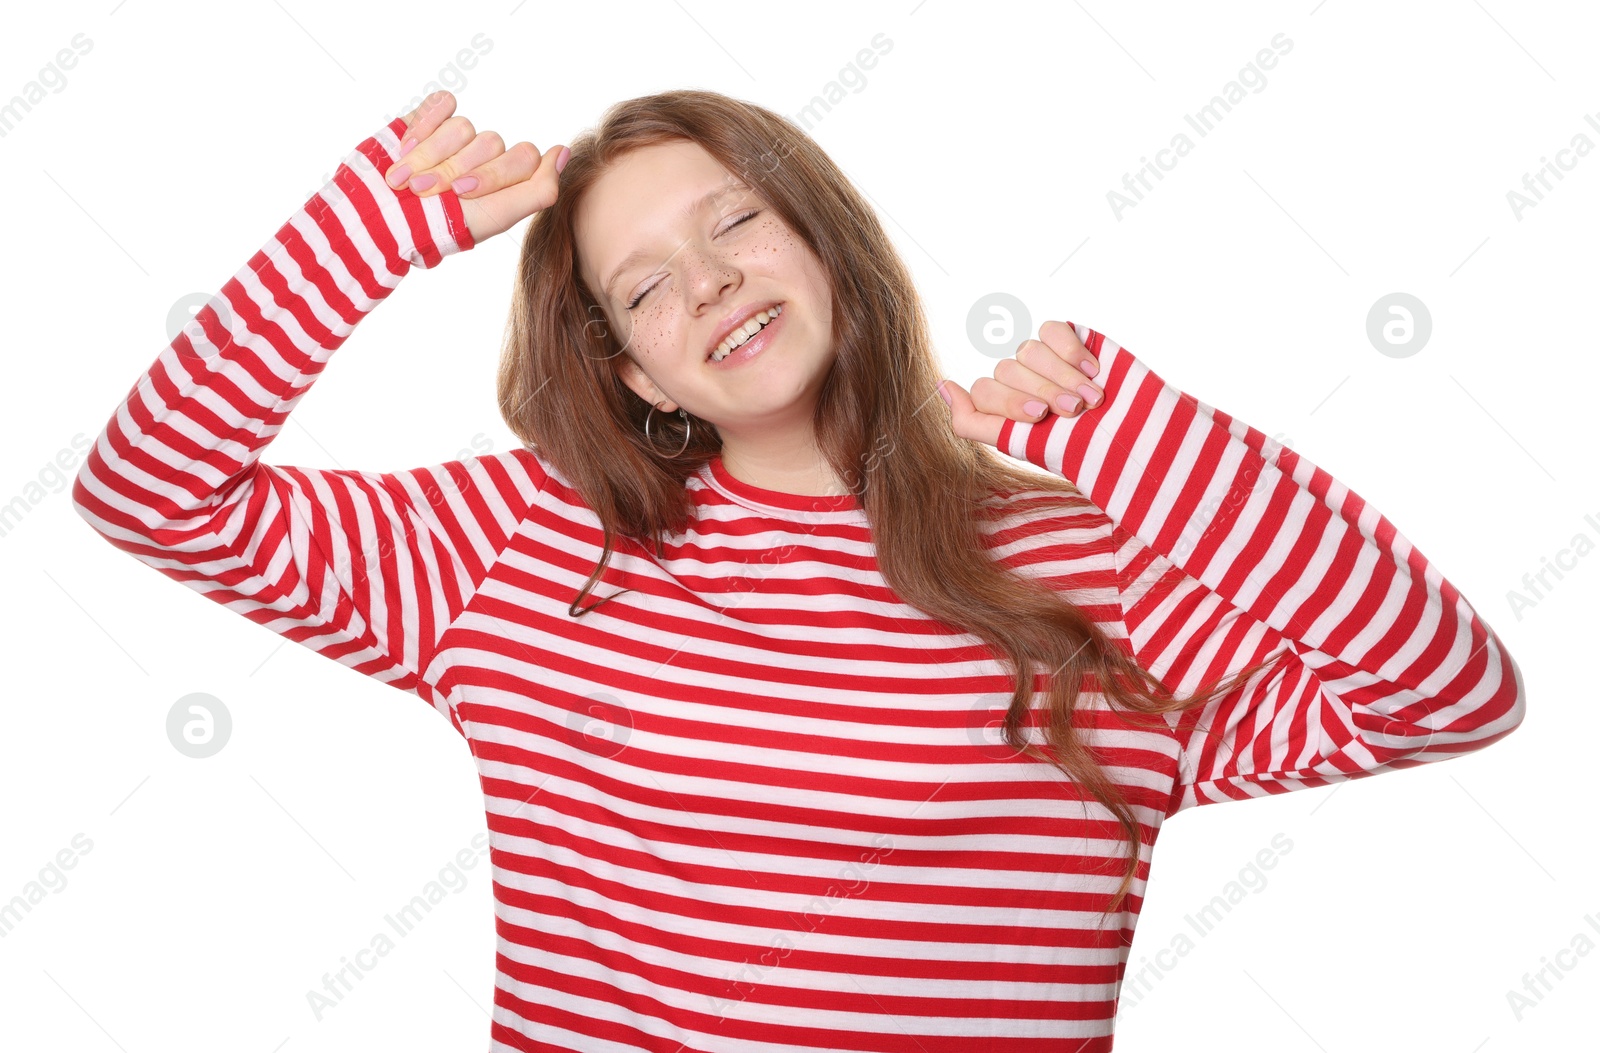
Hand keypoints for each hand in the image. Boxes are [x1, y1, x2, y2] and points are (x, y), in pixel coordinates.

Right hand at [385, 91, 565, 243]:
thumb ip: (539, 189)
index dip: (490, 175)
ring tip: (405, 181)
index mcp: (508, 181)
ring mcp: (457, 138)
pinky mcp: (430, 119)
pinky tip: (406, 147)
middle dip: (453, 170)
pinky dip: (424, 125)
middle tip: (425, 192)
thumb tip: (563, 152)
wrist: (379, 218)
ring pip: (463, 127)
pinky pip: (442, 104)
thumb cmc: (440, 227)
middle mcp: (486, 156)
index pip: (523, 158)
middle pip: (491, 143)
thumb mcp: (498, 217)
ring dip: (430, 156)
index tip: (460, 195)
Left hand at [938, 319, 1103, 448]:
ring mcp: (1044, 359)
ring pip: (1028, 351)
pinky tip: (1092, 369)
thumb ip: (972, 421)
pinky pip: (1051, 330)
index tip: (1040, 417)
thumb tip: (940, 386)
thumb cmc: (1079, 448)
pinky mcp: (1070, 340)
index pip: (984, 391)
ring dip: (1061, 375)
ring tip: (1091, 397)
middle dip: (1043, 392)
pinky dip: (1070, 349)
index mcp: (1004, 407)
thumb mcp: (1021, 444)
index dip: (1010, 401)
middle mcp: (1020, 381)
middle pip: (1007, 370)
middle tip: (1074, 410)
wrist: (1133, 438)